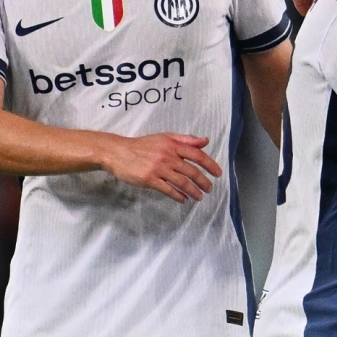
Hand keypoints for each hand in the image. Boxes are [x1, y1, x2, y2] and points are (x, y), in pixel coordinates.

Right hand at [100, 132, 222, 200]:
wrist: (118, 152)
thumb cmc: (142, 145)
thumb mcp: (164, 137)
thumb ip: (185, 140)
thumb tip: (205, 141)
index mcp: (172, 145)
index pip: (197, 155)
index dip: (210, 165)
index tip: (218, 173)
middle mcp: (167, 156)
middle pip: (191, 171)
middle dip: (203, 182)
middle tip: (209, 189)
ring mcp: (158, 169)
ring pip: (182, 182)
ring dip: (193, 191)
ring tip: (199, 197)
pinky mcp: (149, 180)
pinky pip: (168, 190)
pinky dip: (178, 196)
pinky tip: (183, 199)